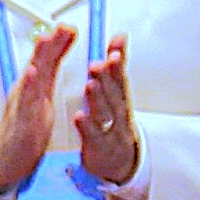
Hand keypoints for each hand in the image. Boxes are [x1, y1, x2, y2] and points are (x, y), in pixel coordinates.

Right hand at [0, 21, 76, 199]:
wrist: (6, 156)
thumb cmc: (25, 124)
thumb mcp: (41, 94)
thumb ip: (49, 70)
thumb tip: (57, 46)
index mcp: (35, 86)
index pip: (47, 60)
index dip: (58, 43)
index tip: (69, 27)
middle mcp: (25, 92)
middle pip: (37, 63)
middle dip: (48, 45)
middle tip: (59, 28)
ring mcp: (21, 106)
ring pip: (30, 79)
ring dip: (37, 59)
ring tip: (43, 44)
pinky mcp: (20, 122)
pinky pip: (25, 104)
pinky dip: (28, 88)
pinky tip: (31, 75)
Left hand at [76, 36, 143, 192]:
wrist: (118, 162)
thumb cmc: (114, 122)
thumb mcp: (116, 94)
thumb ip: (115, 67)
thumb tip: (119, 37)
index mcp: (120, 99)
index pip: (120, 78)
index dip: (117, 64)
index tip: (114, 49)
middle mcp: (119, 114)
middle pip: (114, 94)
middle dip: (108, 78)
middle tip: (98, 64)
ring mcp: (111, 131)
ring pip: (105, 114)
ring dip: (98, 99)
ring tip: (90, 84)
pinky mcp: (100, 147)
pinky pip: (94, 136)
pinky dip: (88, 127)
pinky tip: (80, 116)